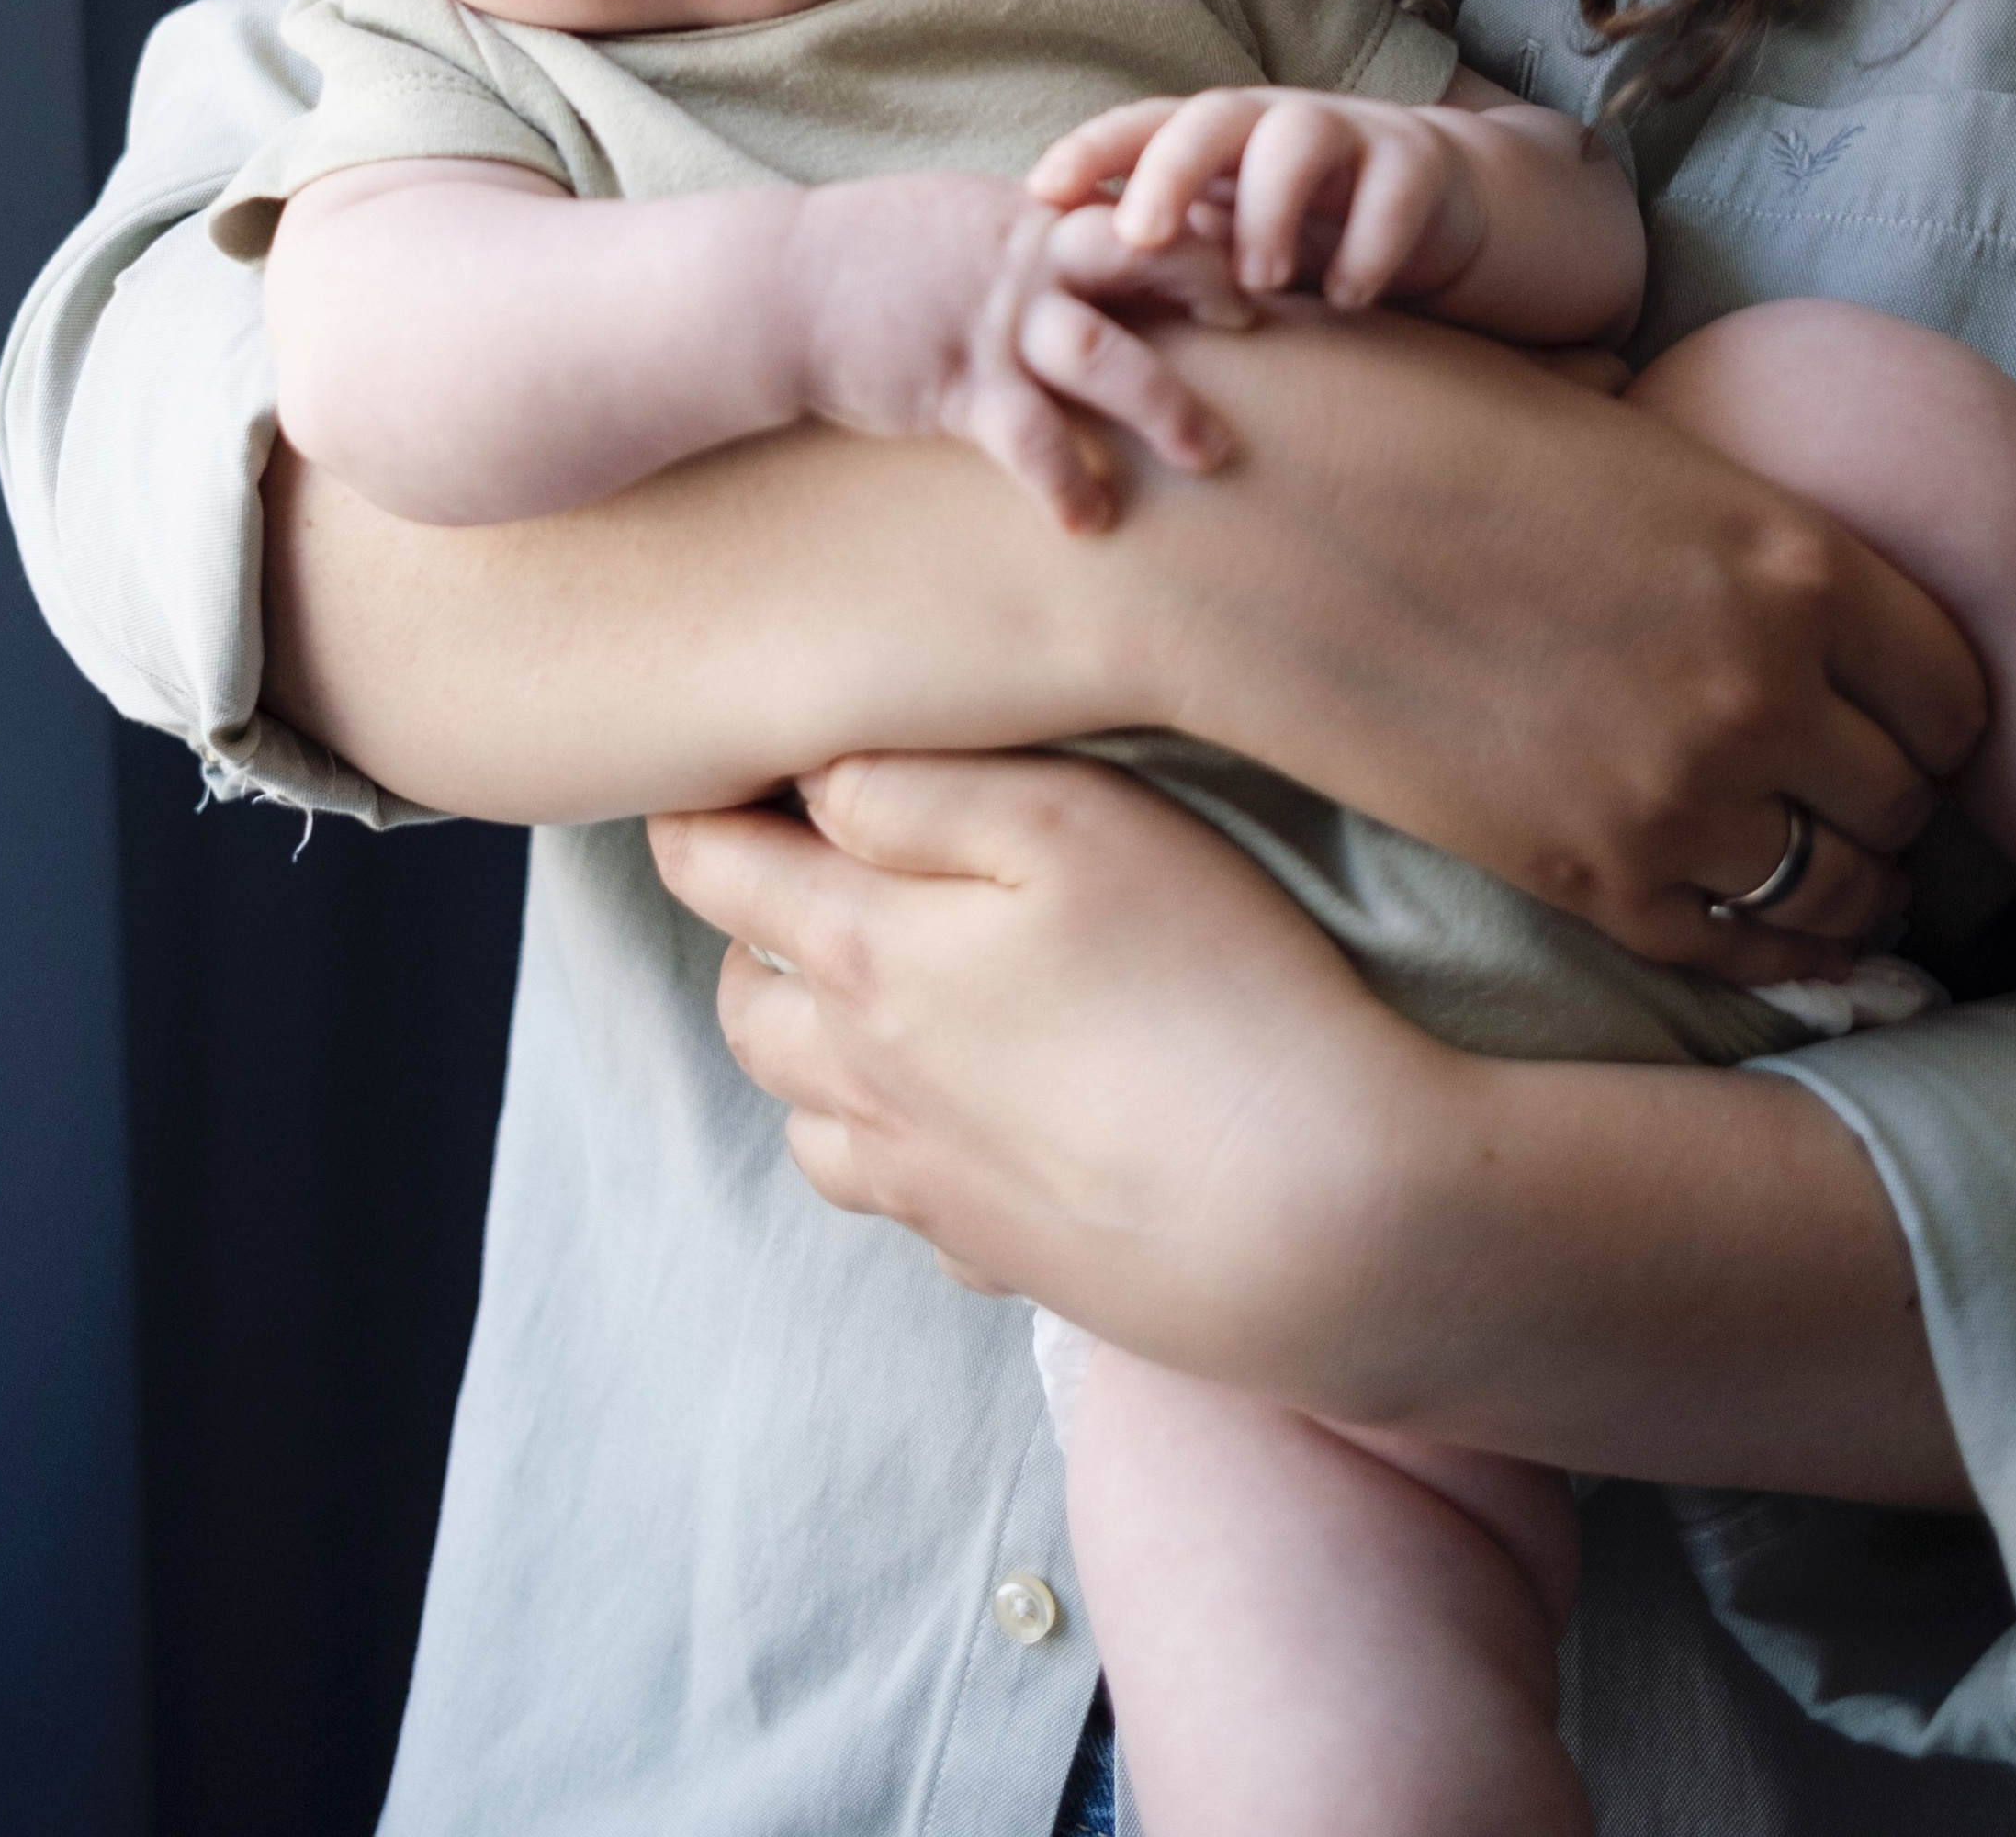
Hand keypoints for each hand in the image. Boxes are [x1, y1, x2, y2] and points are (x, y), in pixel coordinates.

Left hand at [652, 751, 1418, 1376]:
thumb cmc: (1209, 985)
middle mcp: (867, 1085)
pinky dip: (906, 1152)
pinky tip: (984, 1116)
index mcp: (865, 961)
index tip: (718, 758)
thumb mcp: (1074, 823)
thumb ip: (918, 786)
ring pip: (808, 1117)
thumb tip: (809, 774)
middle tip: (819, 866)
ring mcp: (928, 1190)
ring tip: (894, 991)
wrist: (1321, 1219)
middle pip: (744, 1002)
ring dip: (816, 1046)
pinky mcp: (1001, 1259)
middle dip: (752, 925)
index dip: (694, 803)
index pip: (711, 870)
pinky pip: (904, 1204)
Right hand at [790, 171, 1249, 533]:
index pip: (1137, 208)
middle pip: (1147, 260)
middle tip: (1262, 326)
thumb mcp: (960, 219)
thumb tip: (1092, 242)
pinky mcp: (958, 385)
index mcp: (1032, 217)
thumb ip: (1031, 232)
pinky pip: (1031, 439)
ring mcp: (995, 324)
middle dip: (1211, 289)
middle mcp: (1026, 263)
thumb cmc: (870, 257)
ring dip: (1166, 408)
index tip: (1249, 252)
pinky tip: (1090, 522)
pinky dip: (1066, 483)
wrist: (779, 287)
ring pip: (1107, 357)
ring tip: (1209, 456)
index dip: (1199, 226)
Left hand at [1032, 88, 1480, 308]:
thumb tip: (1050, 295)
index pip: (1141, 125)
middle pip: (1211, 117)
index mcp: (1215, 137)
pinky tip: (1347, 300)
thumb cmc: (1300, 228)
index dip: (1090, 151)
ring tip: (1256, 282)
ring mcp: (1348, 134)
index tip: (1038, 193)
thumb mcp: (1224, 236)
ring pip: (1299, 138)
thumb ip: (1159, 249)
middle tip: (1139, 238)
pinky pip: (1391, 192)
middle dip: (1168, 171)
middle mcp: (1273, 120)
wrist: (1432, 205)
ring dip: (1269, 210)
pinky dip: (1367, 247)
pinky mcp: (1416, 164)